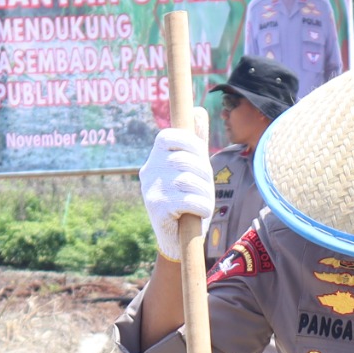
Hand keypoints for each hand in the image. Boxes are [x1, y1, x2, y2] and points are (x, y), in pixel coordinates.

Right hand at [139, 127, 213, 260]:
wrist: (178, 242)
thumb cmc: (188, 202)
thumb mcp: (195, 169)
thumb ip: (196, 142)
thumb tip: (198, 110)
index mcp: (155, 159)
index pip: (168, 136)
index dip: (190, 143)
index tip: (200, 158)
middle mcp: (148, 171)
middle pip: (184, 159)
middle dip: (203, 173)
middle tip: (204, 187)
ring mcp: (150, 190)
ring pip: (189, 180)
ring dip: (205, 193)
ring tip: (202, 202)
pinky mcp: (157, 208)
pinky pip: (190, 200)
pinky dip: (203, 207)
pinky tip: (200, 214)